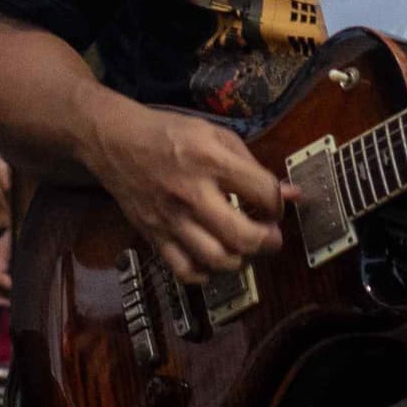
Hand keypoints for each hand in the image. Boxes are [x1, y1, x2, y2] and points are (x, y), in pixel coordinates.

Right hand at [86, 102, 286, 280]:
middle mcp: (192, 192)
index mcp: (211, 160)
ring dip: (240, 260)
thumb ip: (252, 165)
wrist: (115, 140)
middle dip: (268, 241)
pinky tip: (212, 261)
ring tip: (243, 248)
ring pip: (216, 259)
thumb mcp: (215, 134)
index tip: (274, 206)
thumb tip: (291, 193)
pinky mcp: (153, 234)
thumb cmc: (169, 132)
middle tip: (271, 237)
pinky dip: (205, 273)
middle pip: (242, 236)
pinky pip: (184, 269)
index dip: (278, 204)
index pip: (262, 192)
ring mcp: (171, 218)